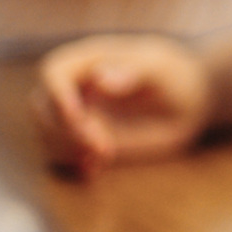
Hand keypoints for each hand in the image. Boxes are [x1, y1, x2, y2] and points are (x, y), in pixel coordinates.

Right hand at [31, 34, 213, 176]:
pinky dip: (71, 165)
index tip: (79, 118)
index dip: (58, 96)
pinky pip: (61, 155)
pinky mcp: (83, 139)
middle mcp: (75, 87)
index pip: (53, 72)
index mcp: (88, 60)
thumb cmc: (175, 76)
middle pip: (43, 107)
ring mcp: (77, 115)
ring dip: (67, 150)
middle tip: (104, 147)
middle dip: (66, 131)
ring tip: (104, 157)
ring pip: (47, 134)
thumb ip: (132, 71)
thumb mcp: (161, 70)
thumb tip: (99, 79)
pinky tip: (96, 170)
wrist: (188, 102)